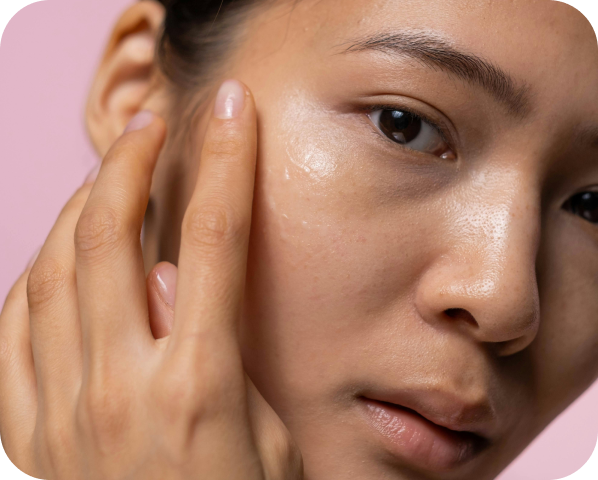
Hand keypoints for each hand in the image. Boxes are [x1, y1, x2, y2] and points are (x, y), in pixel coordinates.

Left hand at [0, 79, 302, 479]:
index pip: (216, 239)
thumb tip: (174, 282)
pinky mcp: (24, 439)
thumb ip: (226, 356)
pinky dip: (34, 275)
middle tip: (149, 127)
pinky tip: (58, 256)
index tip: (231, 112)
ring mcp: (60, 413)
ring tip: (105, 178)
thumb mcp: (267, 441)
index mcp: (200, 384)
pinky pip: (10, 330)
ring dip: (80, 207)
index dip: (227, 163)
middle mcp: (121, 386)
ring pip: (51, 271)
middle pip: (112, 236)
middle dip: (130, 163)